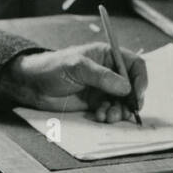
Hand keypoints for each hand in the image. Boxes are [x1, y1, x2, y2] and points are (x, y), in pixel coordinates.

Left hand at [0, 43, 147, 122]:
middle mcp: (107, 72)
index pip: (134, 64)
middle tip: (128, 111)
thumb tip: (126, 87)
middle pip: (132, 86)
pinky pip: (110, 111)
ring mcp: (102, 89)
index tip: (138, 93)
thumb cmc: (52, 67)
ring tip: (108, 115)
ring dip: (119, 111)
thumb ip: (102, 76)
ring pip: (122, 102)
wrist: (32, 85)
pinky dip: (109, 116)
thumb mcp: (77, 67)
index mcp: (107, 56)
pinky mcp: (94, 103)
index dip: (140, 78)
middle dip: (131, 100)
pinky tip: (100, 116)